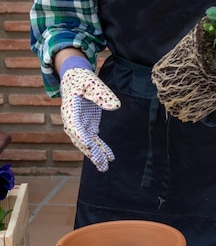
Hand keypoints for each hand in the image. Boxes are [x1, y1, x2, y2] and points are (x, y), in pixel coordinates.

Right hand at [59, 56, 120, 171]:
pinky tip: (109, 157)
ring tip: (105, 167)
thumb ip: (102, 94)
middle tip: (101, 163)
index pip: (73, 125)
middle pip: (80, 139)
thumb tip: (116, 106)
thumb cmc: (82, 79)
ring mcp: (79, 125)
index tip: (89, 144)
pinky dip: (101, 148)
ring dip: (96, 154)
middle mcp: (72, 120)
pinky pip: (94, 139)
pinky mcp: (87, 125)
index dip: (81, 135)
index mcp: (69, 109)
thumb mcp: (92, 82)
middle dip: (90, 152)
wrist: (75, 79)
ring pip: (87, 143)